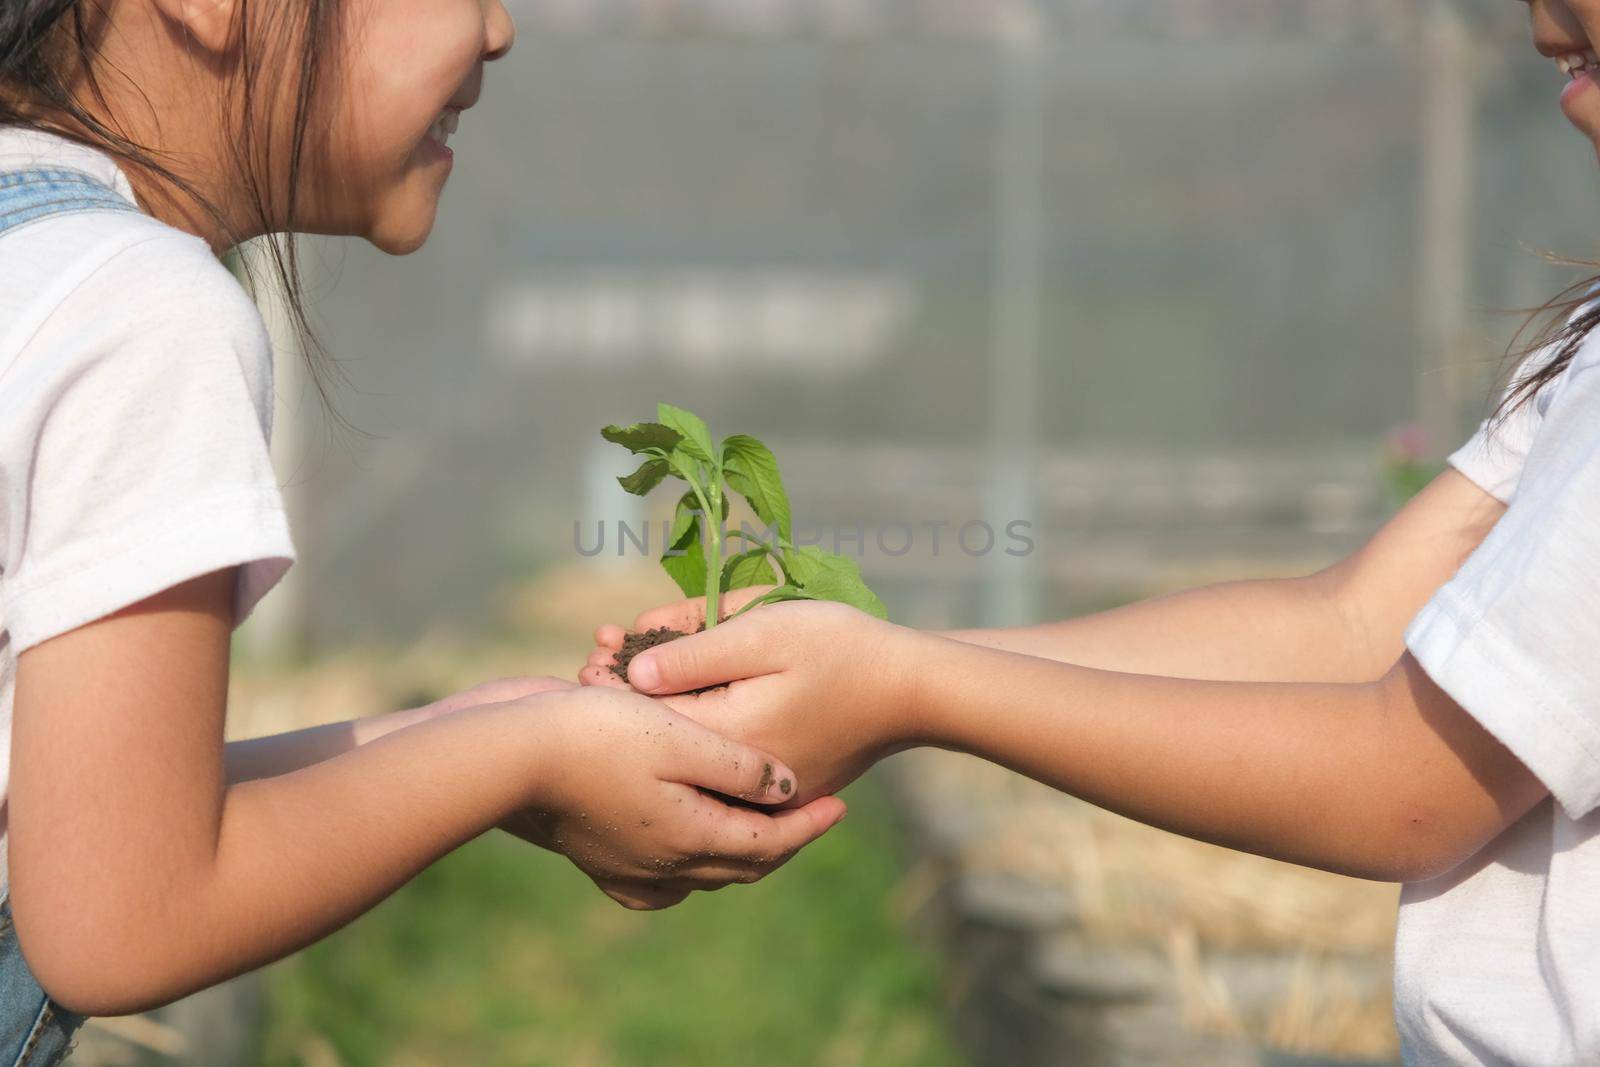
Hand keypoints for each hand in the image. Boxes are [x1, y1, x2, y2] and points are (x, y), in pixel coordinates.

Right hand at [499, 683, 846, 909]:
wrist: (507, 754)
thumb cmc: (595, 732)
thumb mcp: (679, 737)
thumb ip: (740, 766)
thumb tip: (788, 788)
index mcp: (690, 835)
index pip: (769, 842)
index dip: (810, 826)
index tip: (842, 806)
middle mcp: (662, 863)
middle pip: (740, 863)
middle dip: (781, 840)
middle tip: (811, 814)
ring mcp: (625, 866)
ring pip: (700, 872)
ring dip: (736, 851)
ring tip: (756, 823)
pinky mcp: (595, 855)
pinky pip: (653, 882)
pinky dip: (682, 869)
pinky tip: (683, 850)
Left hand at [580, 597, 919, 804]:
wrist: (912, 691)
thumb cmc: (841, 648)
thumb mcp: (765, 633)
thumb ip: (698, 654)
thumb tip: (635, 673)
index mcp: (730, 739)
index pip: (651, 716)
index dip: (615, 679)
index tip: (595, 648)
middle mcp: (738, 781)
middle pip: (664, 738)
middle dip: (628, 693)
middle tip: (599, 653)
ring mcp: (760, 794)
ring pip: (690, 754)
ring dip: (659, 711)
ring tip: (630, 667)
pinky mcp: (778, 791)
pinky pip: (720, 768)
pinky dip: (696, 732)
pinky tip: (682, 699)